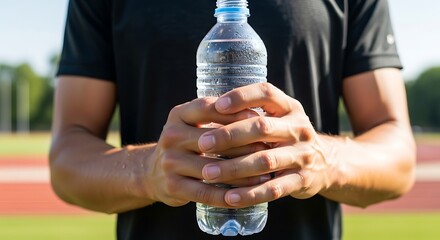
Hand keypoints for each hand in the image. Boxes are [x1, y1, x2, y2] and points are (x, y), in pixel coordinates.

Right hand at [146, 97, 269, 207]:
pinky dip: (229, 196)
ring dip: (242, 174)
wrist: (153, 172)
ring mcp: (170, 162)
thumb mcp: (194, 123)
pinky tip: (248, 196)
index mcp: (178, 115)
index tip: (259, 118)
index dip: (234, 112)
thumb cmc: (186, 143)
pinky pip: (206, 193)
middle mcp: (171, 136)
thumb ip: (218, 116)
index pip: (207, 108)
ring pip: (213, 169)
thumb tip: (260, 116)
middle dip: (244, 144)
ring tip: (265, 175)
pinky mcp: (172, 187)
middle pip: (213, 140)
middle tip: (269, 149)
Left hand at [198, 83, 335, 206]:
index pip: (266, 93)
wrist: (325, 163)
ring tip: (208, 174)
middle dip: (230, 135)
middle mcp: (298, 128)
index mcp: (289, 107)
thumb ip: (251, 113)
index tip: (216, 105)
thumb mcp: (278, 118)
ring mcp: (302, 155)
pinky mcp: (302, 180)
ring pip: (266, 160)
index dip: (241, 97)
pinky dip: (250, 193)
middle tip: (203, 143)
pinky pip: (274, 188)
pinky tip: (229, 197)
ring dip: (234, 167)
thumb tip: (206, 111)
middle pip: (262, 127)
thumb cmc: (285, 137)